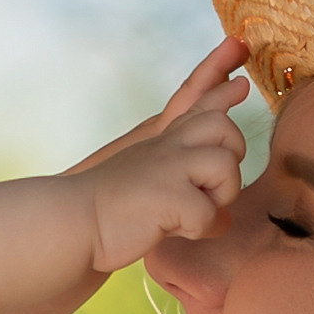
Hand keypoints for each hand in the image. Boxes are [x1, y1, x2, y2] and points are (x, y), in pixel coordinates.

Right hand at [75, 41, 249, 270]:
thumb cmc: (111, 211)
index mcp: (160, 139)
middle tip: (206, 186)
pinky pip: (212, 215)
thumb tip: (221, 209)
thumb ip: (184, 179)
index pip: (197, 101)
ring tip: (187, 212)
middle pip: (225, 127)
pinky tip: (174, 229)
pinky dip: (199, 230)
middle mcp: (167, 144)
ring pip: (227, 168)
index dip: (220, 91)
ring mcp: (169, 166)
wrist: (72, 223)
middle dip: (230, 159)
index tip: (240, 83)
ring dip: (217, 199)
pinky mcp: (171, 196)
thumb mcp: (149, 178)